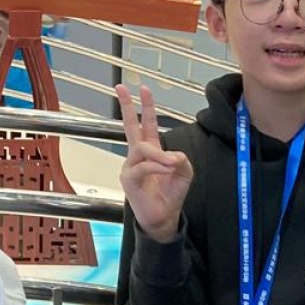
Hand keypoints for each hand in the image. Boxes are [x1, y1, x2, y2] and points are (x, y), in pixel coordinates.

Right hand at [117, 84, 192, 243]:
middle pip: (129, 126)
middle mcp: (137, 155)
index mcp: (151, 150)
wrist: (162, 217)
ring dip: (160, 156)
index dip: (146, 106)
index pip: (146, 124)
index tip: (143, 88)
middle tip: (120, 87)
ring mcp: (130, 166)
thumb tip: (171, 154)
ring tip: (172, 166)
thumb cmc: (171, 194)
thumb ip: (180, 158)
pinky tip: (167, 170)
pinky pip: (143, 166)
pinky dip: (158, 167)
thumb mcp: (184, 172)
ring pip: (142, 148)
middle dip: (126, 105)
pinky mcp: (129, 178)